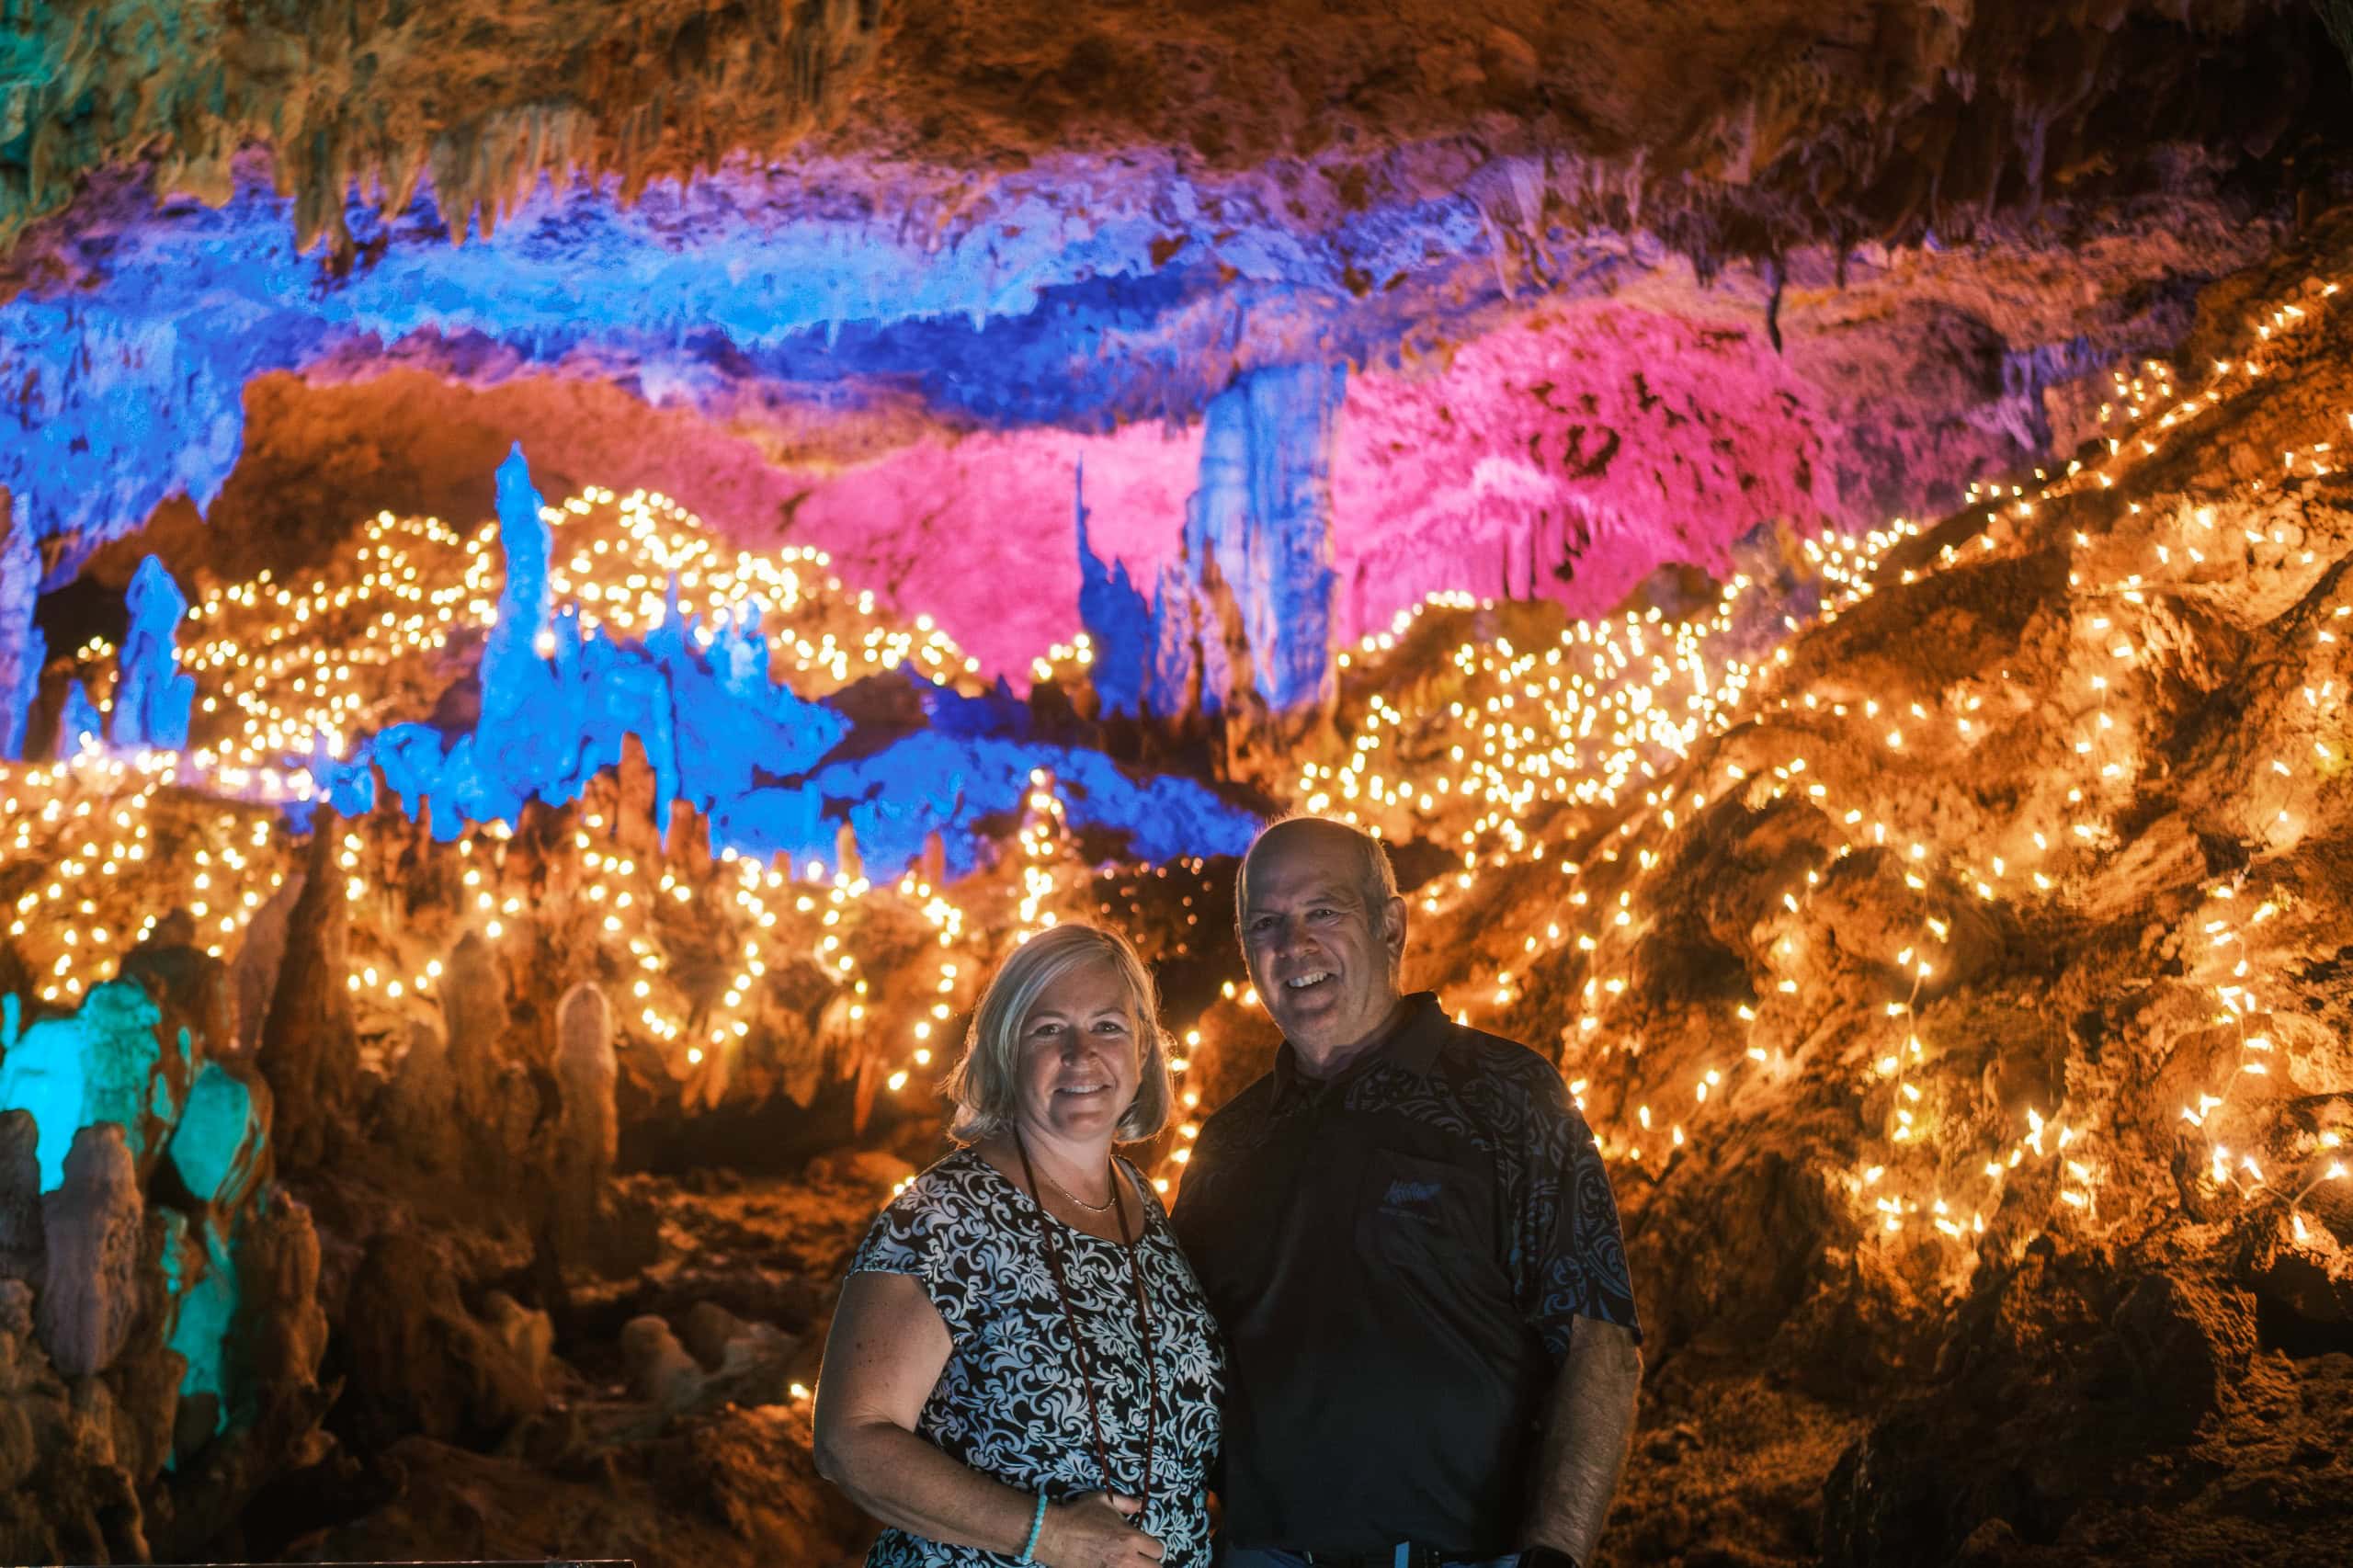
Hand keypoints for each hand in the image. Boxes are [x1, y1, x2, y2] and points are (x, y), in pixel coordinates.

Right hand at [1037, 1491, 1166, 1567]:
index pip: (1158, 1550)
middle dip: (1149, 1563)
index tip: (1145, 1547)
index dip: (1153, 1548)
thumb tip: (1140, 1505)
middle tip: (1139, 1560)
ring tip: (1127, 1564)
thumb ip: (1126, 1503)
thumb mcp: (1103, 1500)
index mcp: (1130, 1537)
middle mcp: (1126, 1558)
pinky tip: (1112, 1567)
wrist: (1054, 1534)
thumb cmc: (1078, 1514)